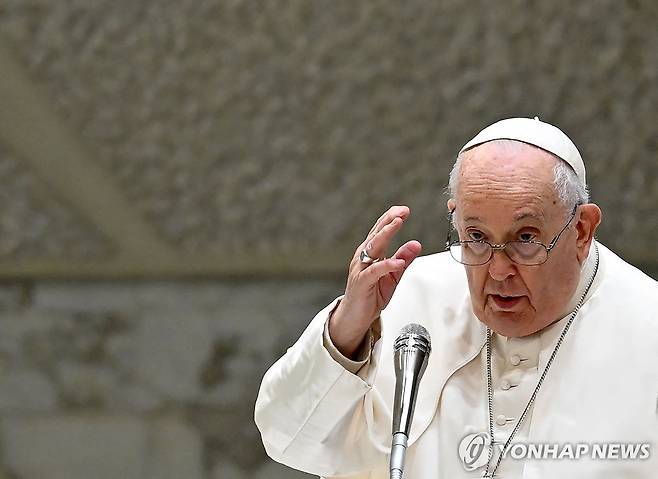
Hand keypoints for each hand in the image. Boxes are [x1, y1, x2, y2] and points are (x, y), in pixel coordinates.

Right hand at [328, 205, 421, 357]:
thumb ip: (403, 259)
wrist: (356, 316)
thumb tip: (416, 243)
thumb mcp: (393, 275)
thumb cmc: (371, 294)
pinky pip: (375, 271)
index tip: (404, 209)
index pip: (380, 231)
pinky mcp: (362, 282)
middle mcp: (363, 257)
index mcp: (371, 253)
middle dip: (389, 221)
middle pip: (376, 234)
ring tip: (397, 224)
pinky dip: (387, 265)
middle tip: (402, 211)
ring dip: (386, 234)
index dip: (391, 218)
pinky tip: (397, 262)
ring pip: (373, 247)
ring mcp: (361, 268)